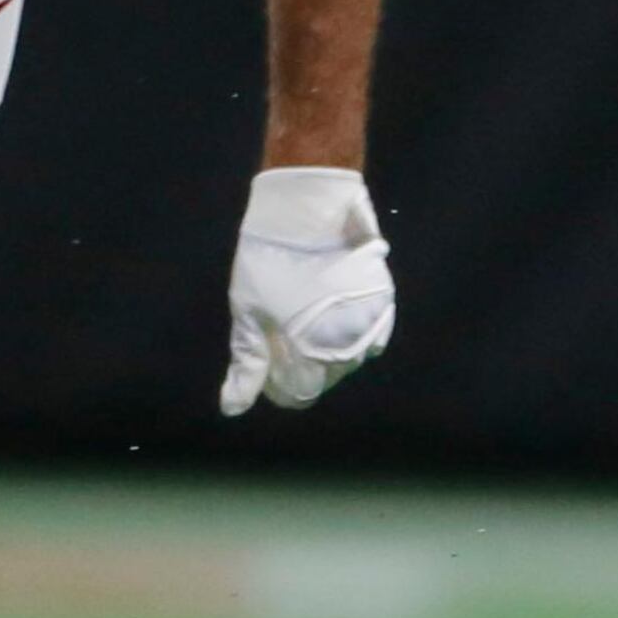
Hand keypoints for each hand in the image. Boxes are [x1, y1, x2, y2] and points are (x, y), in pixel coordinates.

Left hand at [222, 167, 395, 413]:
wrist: (309, 208)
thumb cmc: (268, 261)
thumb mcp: (247, 313)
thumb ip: (248, 364)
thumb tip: (232, 409)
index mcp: (312, 354)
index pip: (300, 393)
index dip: (278, 382)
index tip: (268, 359)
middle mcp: (348, 347)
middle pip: (325, 377)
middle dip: (304, 365)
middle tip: (284, 331)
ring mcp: (370, 324)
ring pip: (349, 358)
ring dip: (329, 349)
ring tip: (307, 317)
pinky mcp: (384, 303)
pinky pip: (371, 336)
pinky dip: (353, 332)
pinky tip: (333, 310)